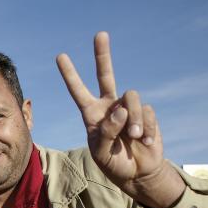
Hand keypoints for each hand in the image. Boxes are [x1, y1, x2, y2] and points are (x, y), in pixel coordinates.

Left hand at [56, 32, 184, 207]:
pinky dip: (145, 128)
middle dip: (103, 55)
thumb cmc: (113, 162)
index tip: (61, 56)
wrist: (137, 172)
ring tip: (133, 137)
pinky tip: (144, 141)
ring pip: (130, 97)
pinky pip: (146, 112)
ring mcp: (128, 108)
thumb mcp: (101, 152)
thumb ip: (107, 132)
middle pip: (105, 75)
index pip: (78, 92)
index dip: (70, 75)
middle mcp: (109, 107)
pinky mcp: (145, 113)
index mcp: (92, 114)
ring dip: (132, 118)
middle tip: (100, 35)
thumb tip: (119, 110)